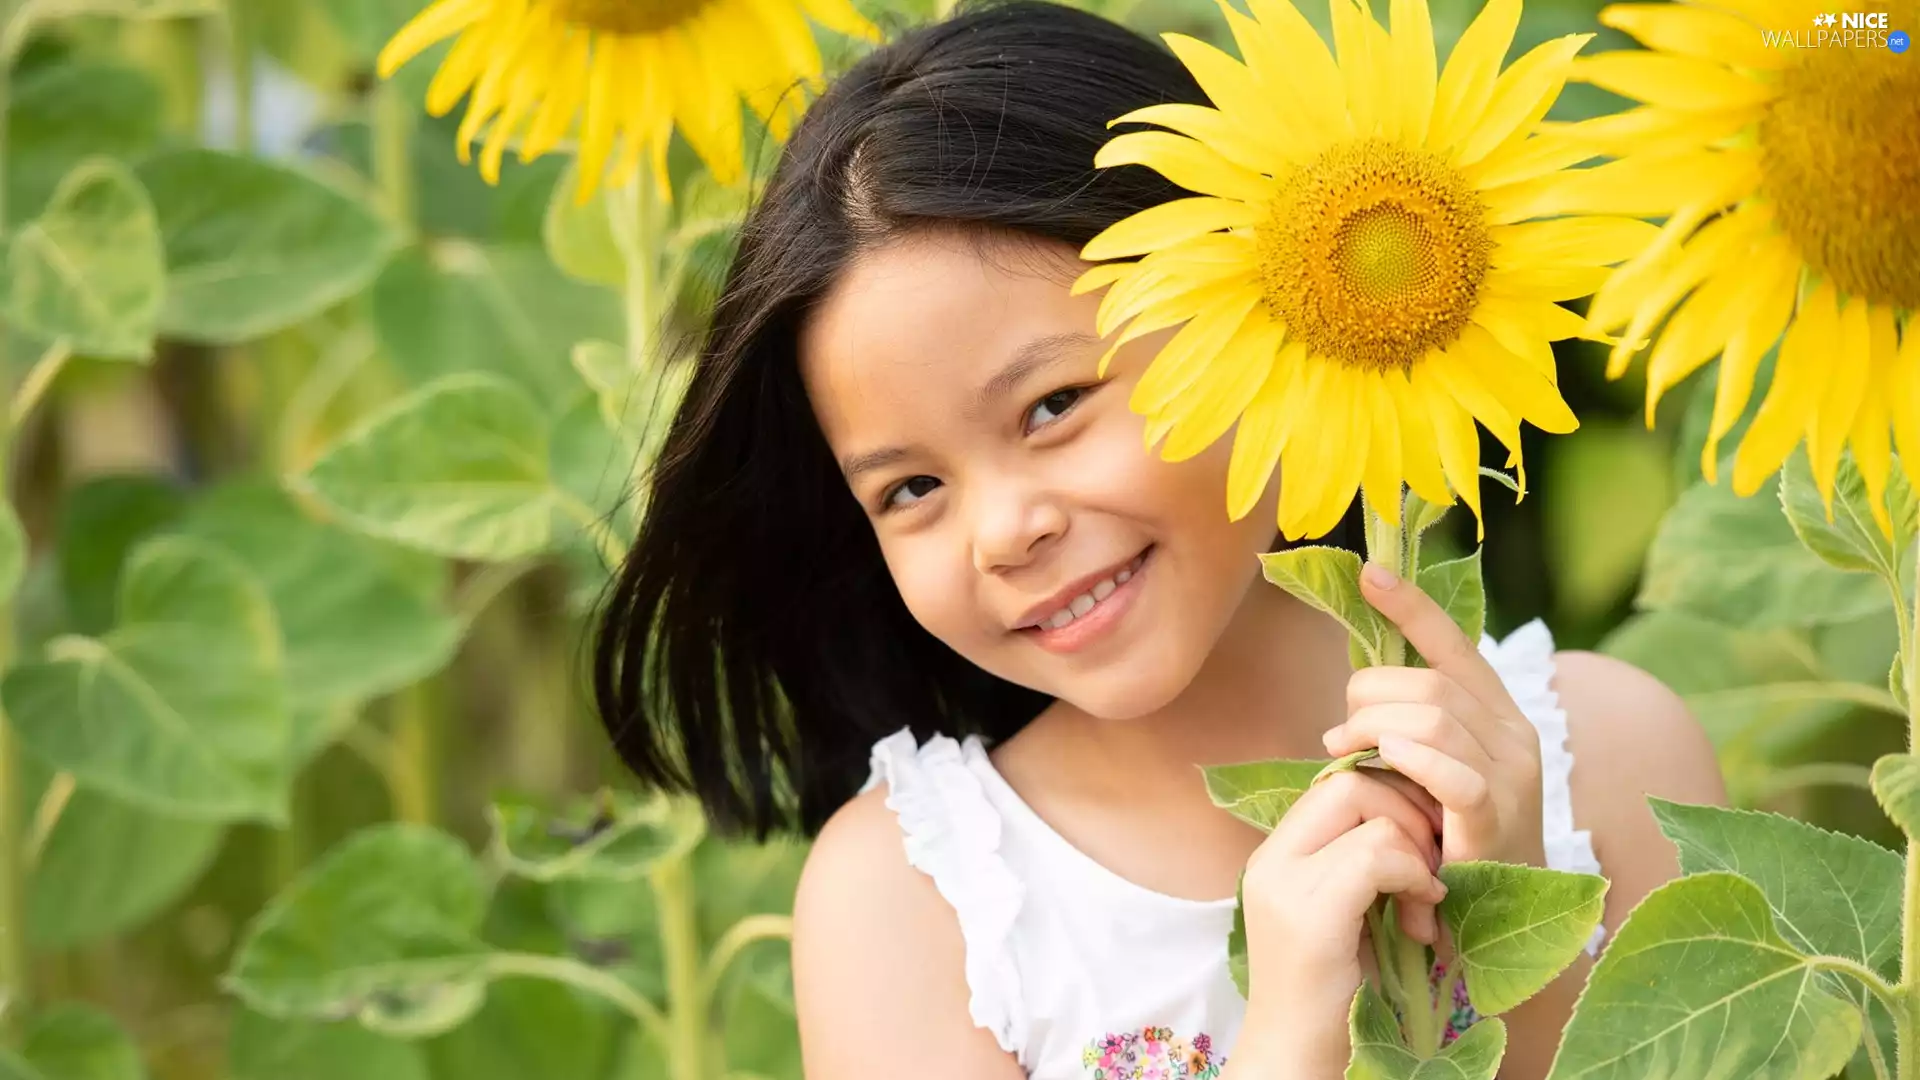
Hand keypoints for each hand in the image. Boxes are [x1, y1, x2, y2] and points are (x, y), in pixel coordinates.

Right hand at [1235, 769, 1448, 1076]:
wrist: (1297, 1061)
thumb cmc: (1331, 998)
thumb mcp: (1343, 914)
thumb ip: (1355, 864)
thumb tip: (1408, 814)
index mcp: (1276, 856)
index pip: (1335, 782)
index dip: (1389, 799)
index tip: (1421, 844)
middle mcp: (1271, 861)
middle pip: (1352, 784)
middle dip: (1409, 815)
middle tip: (1432, 867)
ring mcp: (1285, 885)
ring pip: (1372, 816)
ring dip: (1417, 857)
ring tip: (1424, 905)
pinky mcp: (1310, 914)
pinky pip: (1378, 856)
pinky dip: (1415, 878)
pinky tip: (1424, 917)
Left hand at [1322, 563, 1546, 869]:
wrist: (1494, 923)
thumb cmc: (1448, 844)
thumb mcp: (1429, 775)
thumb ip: (1408, 730)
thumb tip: (1356, 698)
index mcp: (1499, 716)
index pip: (1456, 644)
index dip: (1412, 608)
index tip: (1369, 574)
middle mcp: (1515, 736)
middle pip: (1430, 681)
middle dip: (1369, 693)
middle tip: (1339, 731)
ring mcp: (1513, 777)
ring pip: (1434, 715)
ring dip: (1373, 726)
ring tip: (1344, 751)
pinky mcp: (1498, 820)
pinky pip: (1453, 772)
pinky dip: (1411, 760)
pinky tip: (1383, 761)